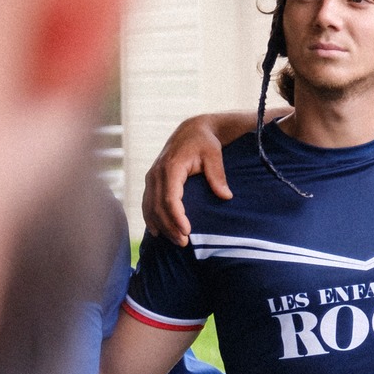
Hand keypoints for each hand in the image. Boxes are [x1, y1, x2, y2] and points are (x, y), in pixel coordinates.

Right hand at [141, 115, 232, 244]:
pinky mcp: (151, 181)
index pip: (170, 198)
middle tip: (183, 243)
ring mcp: (151, 177)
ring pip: (150, 207)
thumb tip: (226, 196)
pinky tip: (158, 231)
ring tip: (175, 241)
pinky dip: (151, 218)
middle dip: (169, 226)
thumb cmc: (205, 143)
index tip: (187, 232)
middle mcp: (156, 173)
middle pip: (158, 206)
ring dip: (161, 225)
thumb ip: (218, 175)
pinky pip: (147, 202)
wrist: (191, 130)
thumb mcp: (214, 155)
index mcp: (171, 167)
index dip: (176, 217)